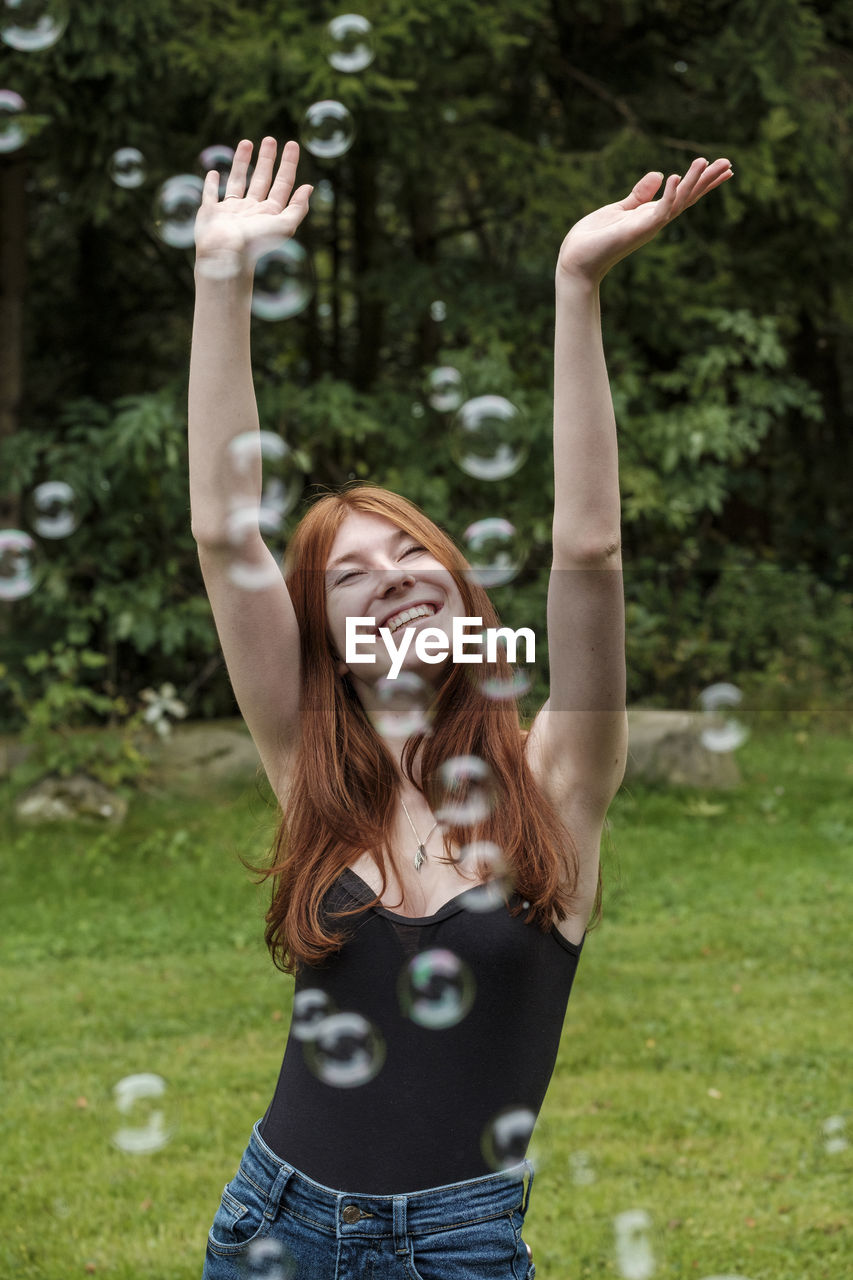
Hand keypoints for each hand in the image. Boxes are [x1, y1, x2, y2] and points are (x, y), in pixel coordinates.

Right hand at [194, 136, 312, 265]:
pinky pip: (211, 195)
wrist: (226, 255)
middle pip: (262, 179)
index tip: (292, 144)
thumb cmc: (256, 242)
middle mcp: (252, 211)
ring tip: (246, 142)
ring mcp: (231, 211)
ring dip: (242, 163)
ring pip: (238, 181)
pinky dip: (211, 184)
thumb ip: (298, 208)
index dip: (289, 164)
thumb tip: (309, 188)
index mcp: (270, 213)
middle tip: (270, 140)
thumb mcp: (285, 225)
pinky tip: (213, 173)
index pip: (283, 184)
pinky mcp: (211, 213)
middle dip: (267, 159)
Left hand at [556, 157, 732, 287]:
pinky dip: (669, 194)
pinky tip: (675, 176)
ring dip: (692, 182)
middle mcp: (654, 221)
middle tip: (729, 164)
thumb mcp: (620, 209)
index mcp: (651, 214)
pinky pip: (659, 211)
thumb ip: (639, 194)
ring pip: (678, 202)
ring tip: (704, 161)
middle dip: (707, 181)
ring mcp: (648, 226)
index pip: (683, 195)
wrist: (575, 259)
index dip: (703, 182)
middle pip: (688, 198)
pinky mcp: (638, 229)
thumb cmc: (594, 238)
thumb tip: (659, 174)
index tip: (724, 168)